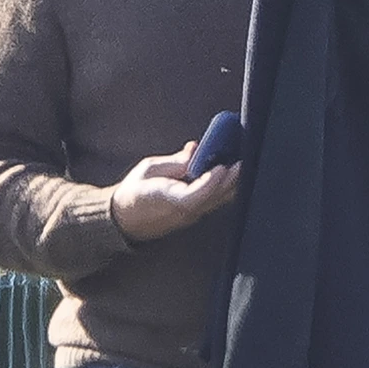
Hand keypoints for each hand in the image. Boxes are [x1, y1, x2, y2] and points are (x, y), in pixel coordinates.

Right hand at [110, 140, 239, 243]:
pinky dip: (225, 188)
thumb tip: (195, 149)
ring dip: (232, 184)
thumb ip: (175, 162)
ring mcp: (191, 216)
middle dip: (230, 179)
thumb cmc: (135, 191)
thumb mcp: (150, 169)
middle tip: (244, 159)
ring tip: (242, 164)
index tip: (222, 166)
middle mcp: (183, 212)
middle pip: (214, 198)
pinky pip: (214, 201)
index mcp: (167, 200)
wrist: (125, 218)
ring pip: (218, 201)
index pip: (195, 195)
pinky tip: (233, 174)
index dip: (210, 181)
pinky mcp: (195, 214)